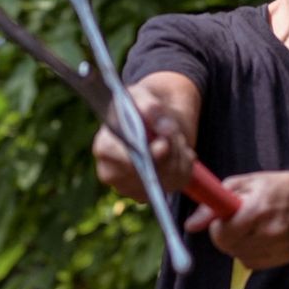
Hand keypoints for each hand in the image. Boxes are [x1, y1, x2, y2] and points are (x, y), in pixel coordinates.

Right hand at [91, 83, 194, 201]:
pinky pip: (179, 180)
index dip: (143, 156)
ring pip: (168, 175)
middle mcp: (114, 174)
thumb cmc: (141, 107)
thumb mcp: (142, 95)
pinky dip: (184, 162)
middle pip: (147, 173)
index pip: (119, 160)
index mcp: (104, 148)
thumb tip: (163, 129)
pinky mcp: (156, 193)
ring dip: (178, 152)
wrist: (156, 120)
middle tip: (171, 129)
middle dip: (168, 149)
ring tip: (173, 135)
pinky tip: (177, 150)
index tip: (163, 145)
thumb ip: (149, 106)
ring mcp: (134, 188)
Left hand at [192, 171, 288, 269]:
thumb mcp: (243, 184)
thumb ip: (214, 204)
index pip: (222, 235)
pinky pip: (254, 262)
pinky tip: (261, 237)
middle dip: (226, 236)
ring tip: (252, 227)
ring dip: (238, 244)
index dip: (217, 228)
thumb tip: (190, 225)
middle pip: (229, 248)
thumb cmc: (275, 187)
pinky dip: (251, 252)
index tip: (222, 220)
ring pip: (239, 257)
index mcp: (257, 210)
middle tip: (237, 222)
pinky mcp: (284, 258)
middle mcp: (268, 233)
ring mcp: (278, 248)